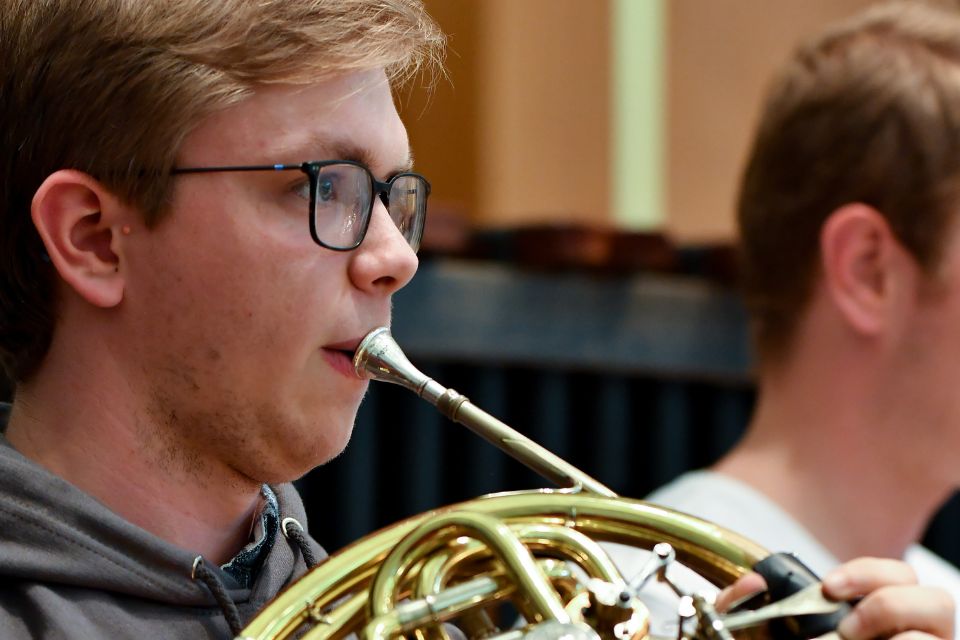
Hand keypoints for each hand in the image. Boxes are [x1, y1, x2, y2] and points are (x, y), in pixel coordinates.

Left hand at [717, 557, 953, 639]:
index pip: (900, 573)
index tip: (830, 587)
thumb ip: (749, 601)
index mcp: (885, 607)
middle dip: (889, 605)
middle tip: (847, 627)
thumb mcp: (770, 624)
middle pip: (936, 600)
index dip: (868, 573)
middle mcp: (915, 629)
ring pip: (940, 635)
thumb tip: (751, 585)